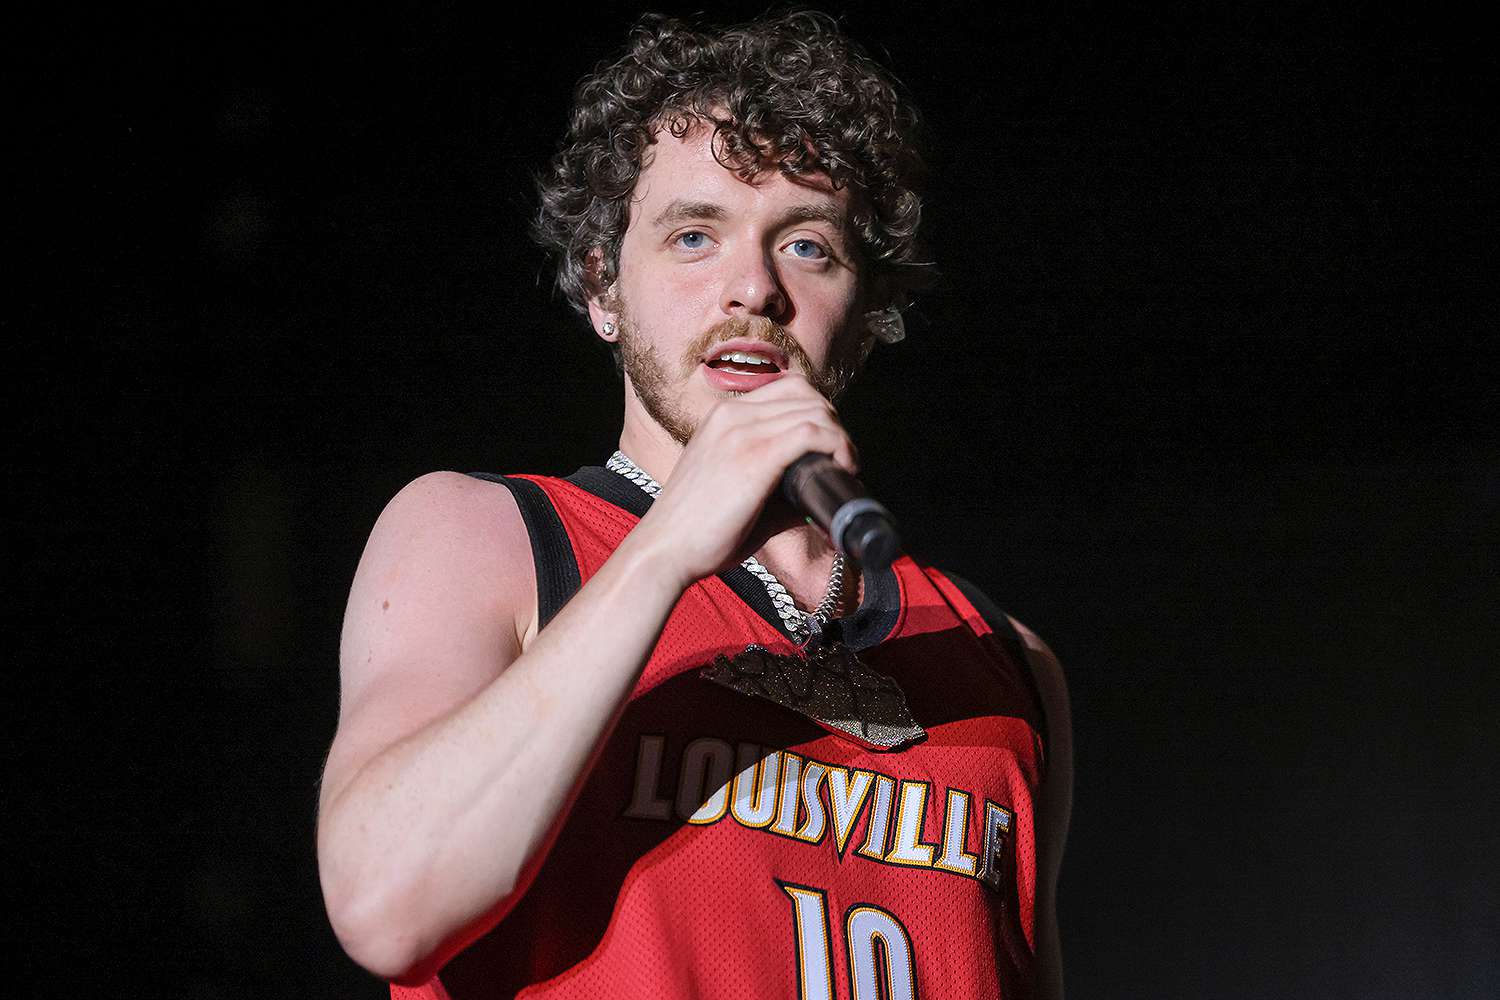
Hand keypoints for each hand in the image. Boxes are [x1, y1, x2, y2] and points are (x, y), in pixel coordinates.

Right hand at [633, 373, 859, 589]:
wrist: (664, 550)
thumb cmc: (697, 532)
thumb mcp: (734, 494)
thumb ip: (773, 488)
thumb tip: (817, 499)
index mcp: (722, 418)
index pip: (787, 389)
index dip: (818, 413)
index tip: (828, 447)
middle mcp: (732, 415)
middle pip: (806, 394)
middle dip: (834, 423)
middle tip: (842, 460)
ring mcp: (742, 432)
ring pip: (814, 410)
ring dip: (840, 436)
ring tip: (845, 467)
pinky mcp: (755, 456)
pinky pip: (812, 432)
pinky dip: (838, 446)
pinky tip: (843, 468)